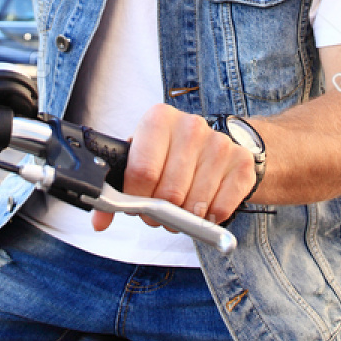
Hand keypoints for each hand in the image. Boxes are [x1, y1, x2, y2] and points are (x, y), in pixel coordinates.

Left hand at [90, 103, 256, 233]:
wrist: (216, 145)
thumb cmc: (170, 154)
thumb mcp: (140, 160)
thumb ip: (116, 188)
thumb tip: (98, 221)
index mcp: (159, 119)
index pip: (142, 171)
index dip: (136, 198)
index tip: (137, 205)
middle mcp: (191, 126)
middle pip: (169, 193)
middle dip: (160, 213)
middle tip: (159, 212)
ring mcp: (220, 144)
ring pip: (194, 205)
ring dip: (184, 218)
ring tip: (180, 209)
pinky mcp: (241, 164)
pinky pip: (219, 209)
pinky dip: (208, 218)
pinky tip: (203, 205)